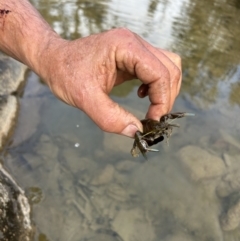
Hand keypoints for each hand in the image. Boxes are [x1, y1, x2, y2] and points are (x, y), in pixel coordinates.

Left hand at [38, 28, 181, 136]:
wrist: (54, 60)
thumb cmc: (65, 73)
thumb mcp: (84, 98)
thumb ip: (110, 118)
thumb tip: (137, 132)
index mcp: (125, 46)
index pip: (160, 73)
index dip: (162, 100)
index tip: (152, 121)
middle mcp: (134, 43)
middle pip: (170, 69)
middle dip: (166, 97)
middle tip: (153, 117)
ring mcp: (135, 48)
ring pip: (168, 67)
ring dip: (164, 91)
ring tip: (151, 108)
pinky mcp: (132, 56)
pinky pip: (156, 69)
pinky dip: (156, 86)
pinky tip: (141, 94)